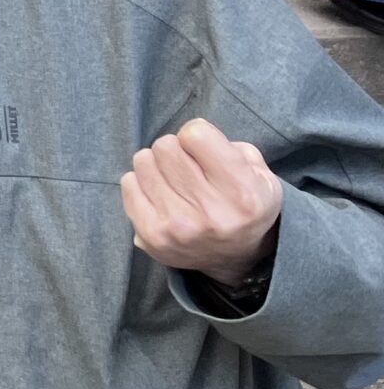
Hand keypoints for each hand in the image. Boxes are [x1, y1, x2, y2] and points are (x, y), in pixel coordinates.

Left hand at [121, 116, 283, 289]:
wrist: (237, 257)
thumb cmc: (244, 204)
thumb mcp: (259, 174)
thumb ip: (229, 145)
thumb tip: (191, 132)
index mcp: (242, 193)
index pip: (195, 135)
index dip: (197, 135)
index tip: (202, 149)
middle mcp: (210, 213)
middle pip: (165, 146)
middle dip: (175, 149)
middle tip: (188, 166)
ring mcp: (178, 227)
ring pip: (143, 160)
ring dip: (157, 164)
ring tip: (175, 181)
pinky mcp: (152, 236)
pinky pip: (128, 183)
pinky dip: (141, 183)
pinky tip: (161, 195)